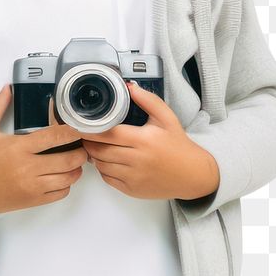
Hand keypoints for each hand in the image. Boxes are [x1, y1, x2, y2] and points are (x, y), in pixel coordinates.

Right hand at [0, 84, 88, 217]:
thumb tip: (7, 88)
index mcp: (17, 147)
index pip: (54, 137)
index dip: (72, 132)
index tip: (80, 128)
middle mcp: (27, 168)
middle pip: (68, 159)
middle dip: (80, 152)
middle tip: (81, 146)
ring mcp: (31, 186)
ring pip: (68, 178)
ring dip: (76, 169)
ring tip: (73, 162)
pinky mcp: (32, 200)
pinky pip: (60, 193)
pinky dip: (66, 185)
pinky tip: (60, 177)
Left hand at [80, 81, 219, 199]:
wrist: (194, 175)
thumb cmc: (178, 145)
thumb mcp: (167, 119)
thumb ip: (148, 100)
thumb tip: (129, 87)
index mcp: (143, 140)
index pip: (108, 134)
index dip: (91, 130)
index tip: (82, 125)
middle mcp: (137, 160)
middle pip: (100, 150)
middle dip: (89, 143)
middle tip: (85, 135)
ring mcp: (133, 177)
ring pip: (101, 165)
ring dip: (94, 156)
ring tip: (94, 147)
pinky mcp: (131, 189)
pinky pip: (107, 178)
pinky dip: (102, 169)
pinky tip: (106, 160)